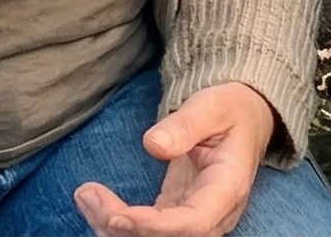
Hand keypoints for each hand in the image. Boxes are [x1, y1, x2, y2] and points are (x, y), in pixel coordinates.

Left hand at [72, 81, 275, 236]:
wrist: (244, 118)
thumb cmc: (230, 110)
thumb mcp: (212, 106)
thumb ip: (185, 124)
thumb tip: (152, 145)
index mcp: (228, 188)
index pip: (193, 223)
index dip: (154, 226)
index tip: (117, 215)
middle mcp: (216, 213)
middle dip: (125, 228)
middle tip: (88, 196)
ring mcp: (198, 218)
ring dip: (115, 227)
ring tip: (85, 196)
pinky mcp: (179, 215)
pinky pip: (148, 231)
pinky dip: (119, 223)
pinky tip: (94, 202)